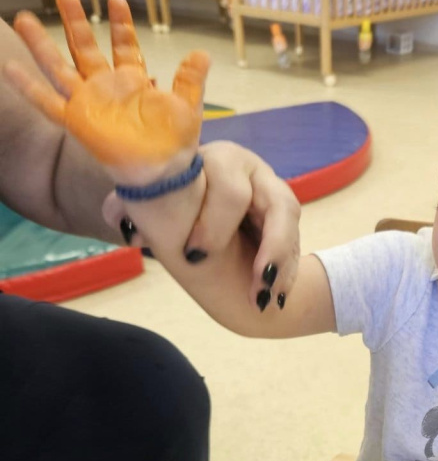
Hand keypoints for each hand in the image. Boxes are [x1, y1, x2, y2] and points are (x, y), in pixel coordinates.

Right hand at [4, 0, 208, 182]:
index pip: (123, 45)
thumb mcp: (187, 106)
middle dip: (75, 22)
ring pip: (59, 67)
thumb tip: (202, 54)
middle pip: (84, 48)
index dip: (120, 23)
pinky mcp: (77, 122)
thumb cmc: (175, 143)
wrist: (164, 173)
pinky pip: (48, 103)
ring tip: (24, 19)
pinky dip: (29, 87)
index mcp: (132, 81)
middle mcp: (107, 88)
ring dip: (42, 44)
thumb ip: (190, 79)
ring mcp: (89, 103)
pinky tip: (10, 69)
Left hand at [103, 141, 301, 304]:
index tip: (196, 256)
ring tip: (265, 296)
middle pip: (275, 201)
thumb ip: (135, 209)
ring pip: (290, 219)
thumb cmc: (173, 212)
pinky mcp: (284, 219)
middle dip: (267, 247)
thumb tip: (119, 219)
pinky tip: (273, 300)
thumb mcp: (154, 214)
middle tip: (247, 283)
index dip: (214, 222)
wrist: (197, 227)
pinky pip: (294, 245)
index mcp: (215, 160)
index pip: (227, 186)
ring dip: (281, 260)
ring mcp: (272, 192)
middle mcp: (250, 170)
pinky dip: (285, 275)